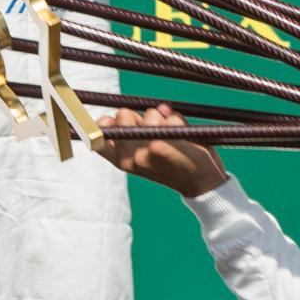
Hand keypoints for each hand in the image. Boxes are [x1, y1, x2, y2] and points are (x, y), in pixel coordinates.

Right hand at [97, 104, 228, 197]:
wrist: (201, 184)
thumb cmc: (172, 167)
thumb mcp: (142, 157)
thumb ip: (129, 134)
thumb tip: (107, 117)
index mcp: (121, 161)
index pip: (98, 134)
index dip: (106, 122)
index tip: (124, 122)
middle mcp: (129, 158)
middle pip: (123, 114)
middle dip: (140, 115)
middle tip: (155, 130)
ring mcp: (146, 152)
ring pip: (149, 114)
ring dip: (162, 118)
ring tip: (172, 135)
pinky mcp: (165, 145)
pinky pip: (170, 118)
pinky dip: (178, 121)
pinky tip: (183, 135)